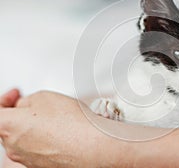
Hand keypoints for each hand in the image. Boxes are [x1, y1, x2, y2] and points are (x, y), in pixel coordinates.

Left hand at [0, 90, 123, 167]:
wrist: (91, 146)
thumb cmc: (70, 125)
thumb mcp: (44, 96)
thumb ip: (27, 100)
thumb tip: (26, 107)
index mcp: (7, 127)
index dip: (4, 99)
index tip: (14, 95)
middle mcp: (14, 147)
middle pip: (9, 126)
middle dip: (21, 114)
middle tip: (37, 105)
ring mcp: (28, 159)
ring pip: (25, 138)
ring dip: (34, 127)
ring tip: (55, 118)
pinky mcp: (42, 165)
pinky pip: (38, 148)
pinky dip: (45, 139)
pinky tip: (62, 131)